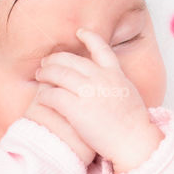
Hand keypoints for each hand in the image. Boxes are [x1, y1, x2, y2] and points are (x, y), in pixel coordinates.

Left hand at [33, 28, 155, 167]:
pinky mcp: (76, 109)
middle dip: (56, 59)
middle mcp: (101, 78)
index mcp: (115, 74)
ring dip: (46, 73)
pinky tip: (42, 98)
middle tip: (46, 62)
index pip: (101, 48)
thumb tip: (110, 85)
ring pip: (59, 74)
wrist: (134, 141)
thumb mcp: (130, 95)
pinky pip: (54, 95)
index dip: (89, 37)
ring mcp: (88, 92)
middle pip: (72, 60)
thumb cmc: (134, 126)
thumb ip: (117, 85)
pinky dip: (45, 95)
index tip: (79, 32)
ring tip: (39, 75)